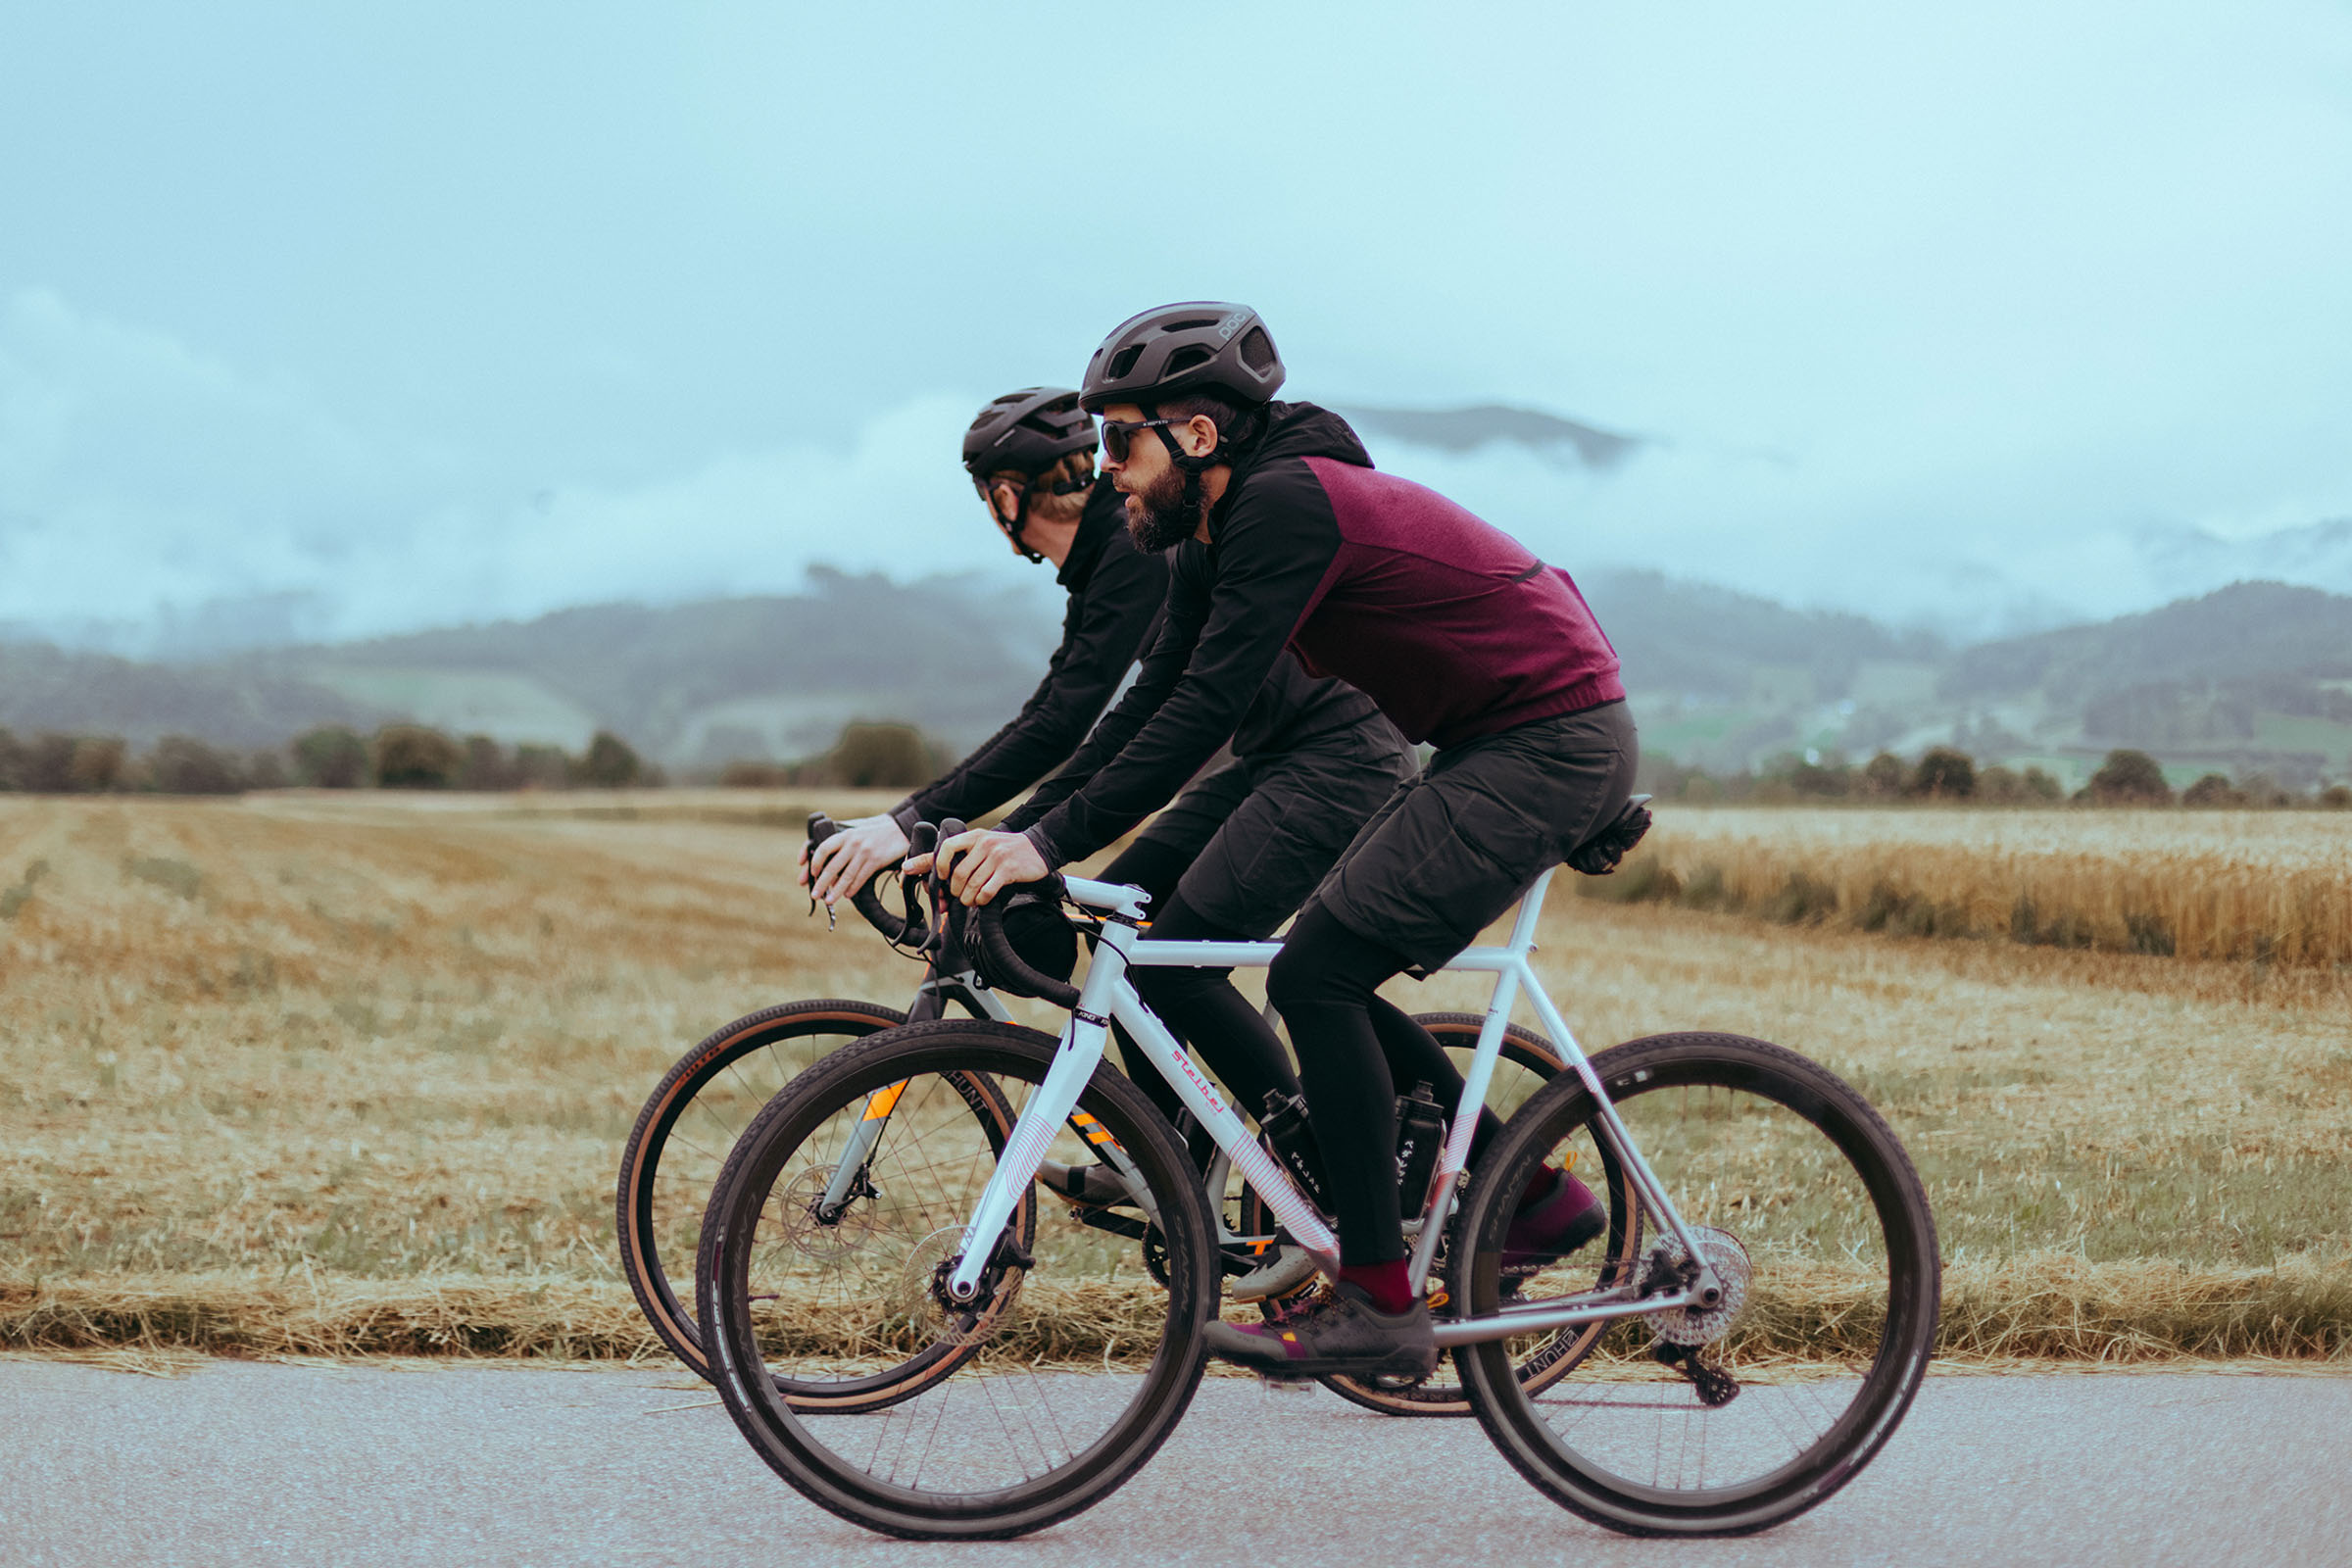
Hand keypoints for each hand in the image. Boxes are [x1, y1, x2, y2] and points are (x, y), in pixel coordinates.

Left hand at [802, 815, 909, 905]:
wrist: (897, 829)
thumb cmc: (872, 833)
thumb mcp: (854, 833)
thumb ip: (840, 846)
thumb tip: (823, 867)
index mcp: (845, 835)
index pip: (824, 848)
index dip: (814, 862)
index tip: (811, 873)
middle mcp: (853, 843)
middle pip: (832, 867)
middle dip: (821, 883)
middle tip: (815, 895)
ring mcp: (865, 852)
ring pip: (846, 876)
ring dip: (836, 891)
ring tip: (829, 900)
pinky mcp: (876, 860)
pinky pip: (861, 878)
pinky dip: (853, 888)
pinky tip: (847, 894)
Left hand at [905, 828, 1048, 905]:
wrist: (1038, 848)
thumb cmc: (1006, 850)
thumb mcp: (985, 844)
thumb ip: (965, 855)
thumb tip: (940, 880)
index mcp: (975, 836)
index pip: (947, 847)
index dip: (939, 865)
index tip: (942, 877)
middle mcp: (985, 844)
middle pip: (959, 873)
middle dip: (955, 891)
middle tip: (960, 896)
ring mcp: (997, 857)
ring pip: (972, 885)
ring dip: (968, 899)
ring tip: (971, 901)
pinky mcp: (1009, 870)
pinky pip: (987, 891)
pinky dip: (981, 900)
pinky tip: (983, 900)